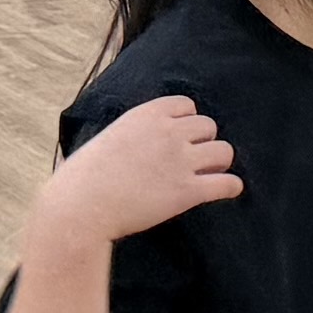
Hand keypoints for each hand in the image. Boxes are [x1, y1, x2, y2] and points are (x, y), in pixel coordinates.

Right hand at [38, 95, 238, 246]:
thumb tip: (143, 142)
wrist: (81, 207)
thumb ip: (135, 133)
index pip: (187, 106)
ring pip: (224, 151)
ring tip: (209, 174)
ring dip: (219, 162)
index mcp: (148, 115)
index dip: (187, 122)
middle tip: (193, 159)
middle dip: (203, 142)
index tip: (180, 136)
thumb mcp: (110, 137)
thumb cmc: (83, 177)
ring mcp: (181, 161)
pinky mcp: (188, 191)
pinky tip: (228, 190)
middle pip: (209, 127)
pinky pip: (227, 183)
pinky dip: (231, 187)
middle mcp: (169, 133)